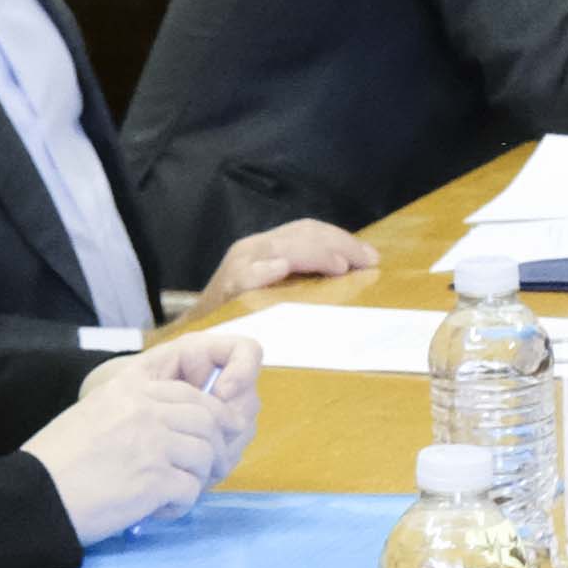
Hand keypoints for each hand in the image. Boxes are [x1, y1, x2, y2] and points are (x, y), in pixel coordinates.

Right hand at [25, 346, 252, 542]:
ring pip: (206, 455)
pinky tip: (157, 511)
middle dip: (215, 447)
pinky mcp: (154, 480)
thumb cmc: (57, 460)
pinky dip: (180, 505)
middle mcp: (146, 410)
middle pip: (208, 421)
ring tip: (172, 494)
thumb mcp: (94, 412)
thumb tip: (176, 423)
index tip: (214, 434)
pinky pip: (190, 490)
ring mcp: (152, 443)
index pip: (191, 394)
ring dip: (197, 478)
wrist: (34, 494)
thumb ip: (134, 409)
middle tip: (205, 470)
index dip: (211, 416)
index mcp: (130, 389)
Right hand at [184, 218, 374, 309]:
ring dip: (312, 255)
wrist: (197, 337)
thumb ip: (307, 276)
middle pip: (300, 234)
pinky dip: (262, 271)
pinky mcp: (225, 290)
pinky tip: (280, 269)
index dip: (342, 239)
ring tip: (339, 265)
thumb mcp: (279, 288)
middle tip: (365, 262)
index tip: (371, 258)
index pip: (308, 230)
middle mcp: (252, 249)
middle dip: (338, 245)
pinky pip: (245, 277)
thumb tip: (354, 271)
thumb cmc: (244, 315)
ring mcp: (238, 267)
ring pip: (279, 248)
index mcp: (267, 245)